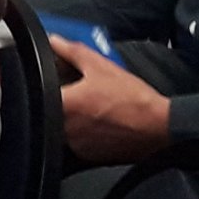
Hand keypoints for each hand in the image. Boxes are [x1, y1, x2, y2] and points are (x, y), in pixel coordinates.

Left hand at [47, 38, 173, 162]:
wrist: (158, 127)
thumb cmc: (131, 98)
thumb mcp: (101, 67)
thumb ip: (72, 52)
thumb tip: (54, 41)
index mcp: (64, 104)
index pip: (40, 91)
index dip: (45, 84)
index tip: (54, 81)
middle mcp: (64, 127)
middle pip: (48, 111)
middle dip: (59, 101)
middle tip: (77, 94)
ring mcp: (75, 145)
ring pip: (61, 128)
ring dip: (70, 118)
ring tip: (91, 109)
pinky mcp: (86, 156)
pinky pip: (74, 142)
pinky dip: (81, 133)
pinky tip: (97, 124)